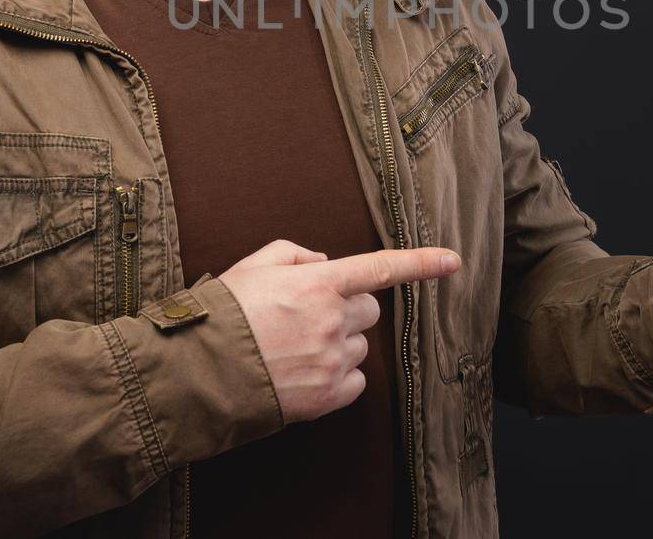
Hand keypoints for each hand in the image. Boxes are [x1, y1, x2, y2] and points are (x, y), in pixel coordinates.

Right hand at [218, 239, 461, 423]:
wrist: (198, 373)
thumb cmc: (222, 316)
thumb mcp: (252, 267)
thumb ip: (295, 255)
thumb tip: (324, 262)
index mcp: (317, 284)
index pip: (381, 268)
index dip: (421, 263)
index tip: (454, 261)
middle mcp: (332, 320)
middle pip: (369, 311)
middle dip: (348, 309)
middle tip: (310, 317)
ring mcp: (332, 361)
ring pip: (361, 346)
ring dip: (340, 343)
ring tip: (296, 349)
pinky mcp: (327, 396)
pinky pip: (356, 381)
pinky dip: (339, 376)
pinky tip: (305, 373)